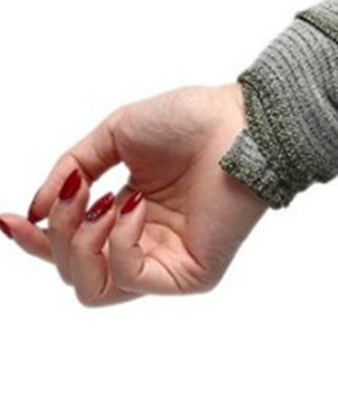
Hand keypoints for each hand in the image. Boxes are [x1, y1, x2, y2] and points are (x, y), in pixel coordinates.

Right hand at [0, 82, 268, 305]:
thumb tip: (29, 211)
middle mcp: (147, 244)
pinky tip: (131, 205)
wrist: (239, 123)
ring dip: (78, 242)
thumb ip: (70, 171)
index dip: (34, 241)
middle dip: (51, 240)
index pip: (73, 248)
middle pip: (76, 275)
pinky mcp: (190, 276)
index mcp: (130, 216)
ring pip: (93, 288)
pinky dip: (119, 241)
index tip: (7, 219)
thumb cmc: (189, 123)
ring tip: (100, 200)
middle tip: (66, 198)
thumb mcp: (113, 138)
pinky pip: (131, 277)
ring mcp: (168, 264)